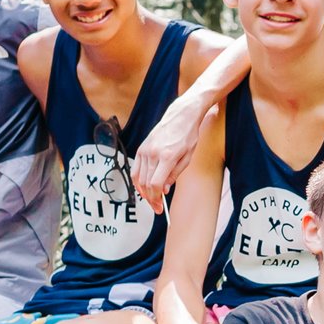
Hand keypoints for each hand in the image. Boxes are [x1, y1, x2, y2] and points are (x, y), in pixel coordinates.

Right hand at [135, 93, 219, 212]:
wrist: (181, 115)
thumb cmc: (188, 135)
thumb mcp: (188, 157)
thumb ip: (175, 174)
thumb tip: (164, 190)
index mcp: (167, 156)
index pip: (156, 184)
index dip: (156, 198)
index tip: (160, 206)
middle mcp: (153, 153)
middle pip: (146, 183)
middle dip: (151, 198)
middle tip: (157, 207)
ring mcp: (145, 149)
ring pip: (138, 178)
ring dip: (143, 192)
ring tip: (151, 199)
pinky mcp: (141, 147)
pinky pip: (136, 169)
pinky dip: (138, 180)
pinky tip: (144, 187)